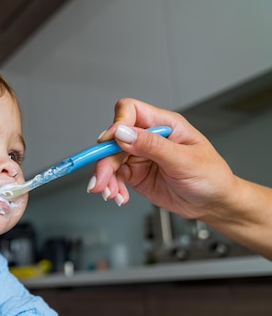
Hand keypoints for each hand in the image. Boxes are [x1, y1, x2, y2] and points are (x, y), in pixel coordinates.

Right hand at [88, 97, 235, 220]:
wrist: (214, 203)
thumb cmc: (211, 177)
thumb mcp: (184, 160)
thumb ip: (152, 145)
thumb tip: (123, 133)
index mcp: (164, 124)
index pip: (130, 112)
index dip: (117, 125)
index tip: (108, 144)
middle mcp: (149, 137)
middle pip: (114, 140)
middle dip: (105, 161)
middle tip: (102, 180)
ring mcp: (140, 156)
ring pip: (110, 160)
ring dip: (105, 177)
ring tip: (110, 193)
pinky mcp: (136, 174)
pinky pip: (115, 177)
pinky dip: (112, 187)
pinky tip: (119, 196)